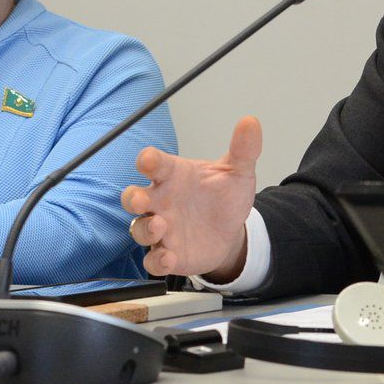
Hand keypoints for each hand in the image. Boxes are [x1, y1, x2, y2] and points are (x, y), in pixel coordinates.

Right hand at [121, 116, 261, 280]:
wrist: (231, 232)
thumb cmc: (223, 198)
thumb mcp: (237, 172)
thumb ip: (243, 149)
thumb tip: (251, 122)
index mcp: (173, 176)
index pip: (154, 164)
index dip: (148, 161)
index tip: (148, 161)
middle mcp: (161, 202)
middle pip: (133, 198)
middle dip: (132, 198)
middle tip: (141, 199)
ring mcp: (162, 229)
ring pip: (138, 229)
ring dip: (145, 229)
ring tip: (161, 226)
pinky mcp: (168, 255)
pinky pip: (152, 261)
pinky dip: (156, 261)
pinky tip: (168, 258)